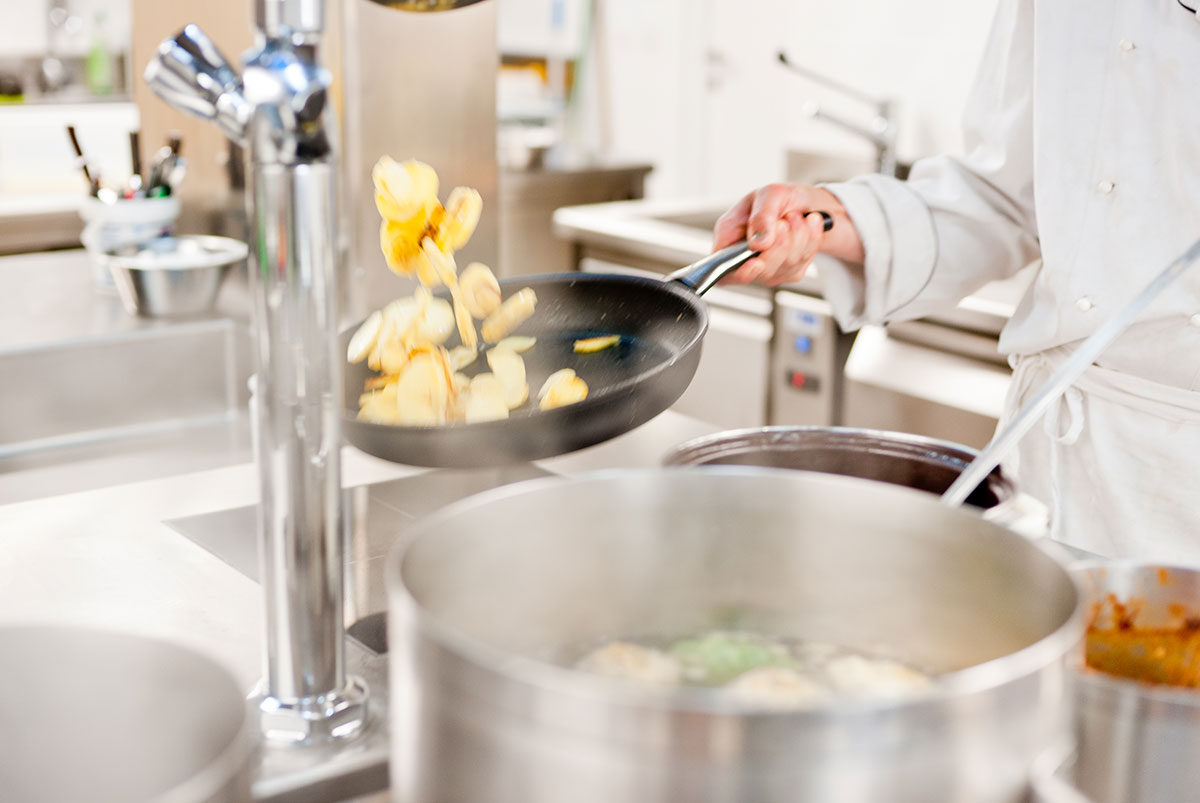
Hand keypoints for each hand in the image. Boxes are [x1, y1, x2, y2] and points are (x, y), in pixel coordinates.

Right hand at [713, 184, 863, 284]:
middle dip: (780, 242)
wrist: (805, 203)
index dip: (738, 272)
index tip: (756, 263)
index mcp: (728, 239)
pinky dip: (810, 239)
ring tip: (795, 217)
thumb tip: (758, 242)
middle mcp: (745, 259)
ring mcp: (768, 269)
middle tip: (784, 220)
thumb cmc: (780, 198)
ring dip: (798, 236)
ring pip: (786, 265)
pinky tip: (806, 226)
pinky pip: (803, 262)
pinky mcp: (789, 272)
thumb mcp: (769, 194)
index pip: (724, 270)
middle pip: (761, 270)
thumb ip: (761, 217)